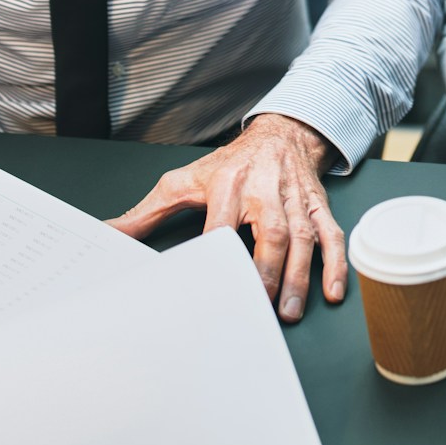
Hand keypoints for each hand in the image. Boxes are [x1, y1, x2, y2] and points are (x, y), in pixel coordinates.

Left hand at [106, 113, 343, 322]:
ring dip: (299, 275)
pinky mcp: (318, 207)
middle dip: (266, 270)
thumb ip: (148, 212)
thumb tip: (110, 234)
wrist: (280, 135)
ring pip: (302, 238)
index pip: (222, 221)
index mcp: (228, 185)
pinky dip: (336, 263)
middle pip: (269, 233)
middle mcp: (264, 192)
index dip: (219, 249)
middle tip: (259, 305)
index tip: (213, 280)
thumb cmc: (229, 165)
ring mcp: (295, 201)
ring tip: (290, 310)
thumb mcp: (184, 181)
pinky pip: (332, 235)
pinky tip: (333, 290)